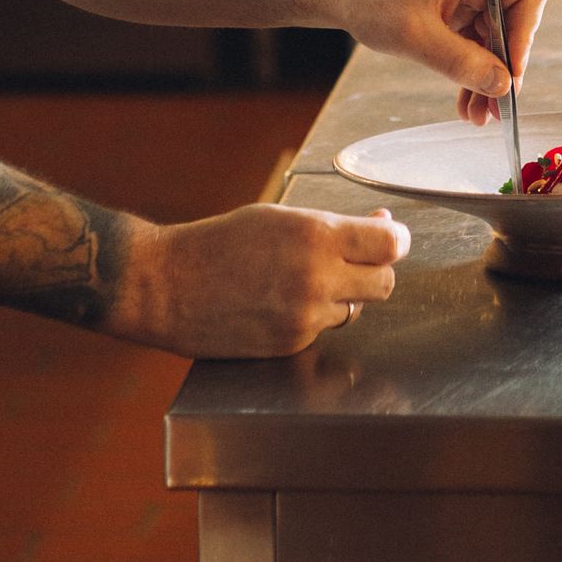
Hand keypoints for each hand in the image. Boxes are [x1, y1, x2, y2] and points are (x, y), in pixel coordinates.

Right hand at [112, 203, 408, 356]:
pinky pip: (324, 330)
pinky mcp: (291, 345)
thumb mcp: (279, 217)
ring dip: (342, 296)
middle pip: (385, 283)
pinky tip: (282, 302)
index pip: (391, 245)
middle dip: (374, 271)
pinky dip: (314, 317)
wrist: (166, 286)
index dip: (394, 241)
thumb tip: (383, 226)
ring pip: (356, 309)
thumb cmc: (219, 243)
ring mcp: (304, 316)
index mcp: (315, 235)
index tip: (389, 240)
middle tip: (353, 262)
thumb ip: (334, 226)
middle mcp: (316, 278)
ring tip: (301, 280)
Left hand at [329, 0, 550, 126]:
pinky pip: (478, 33)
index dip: (524, 37)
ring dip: (486, 73)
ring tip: (477, 115)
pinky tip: (467, 98)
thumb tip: (504, 87)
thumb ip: (464, 64)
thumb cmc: (371, 1)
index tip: (509, 77)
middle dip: (502, 67)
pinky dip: (472, 63)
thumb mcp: (417, 39)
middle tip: (496, 110)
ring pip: (496, 32)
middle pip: (513, 18)